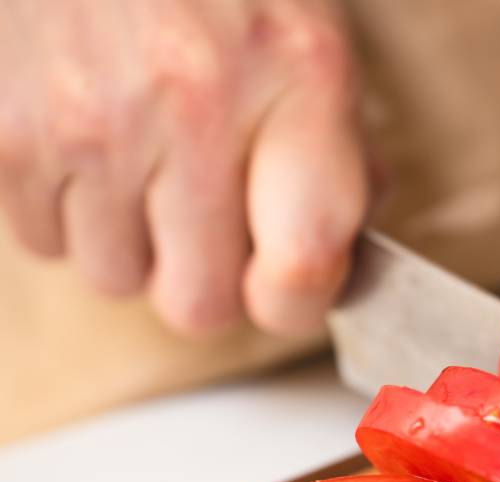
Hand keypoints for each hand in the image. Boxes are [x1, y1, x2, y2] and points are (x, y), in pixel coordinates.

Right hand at [0, 0, 366, 335]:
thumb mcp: (312, 32)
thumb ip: (338, 150)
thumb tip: (340, 256)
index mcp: (299, 76)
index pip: (302, 267)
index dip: (297, 302)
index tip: (288, 288)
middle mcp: (195, 103)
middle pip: (201, 305)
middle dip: (208, 279)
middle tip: (208, 222)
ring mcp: (91, 118)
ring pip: (117, 280)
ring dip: (135, 245)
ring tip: (142, 163)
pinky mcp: (7, 131)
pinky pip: (45, 243)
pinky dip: (69, 211)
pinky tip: (89, 142)